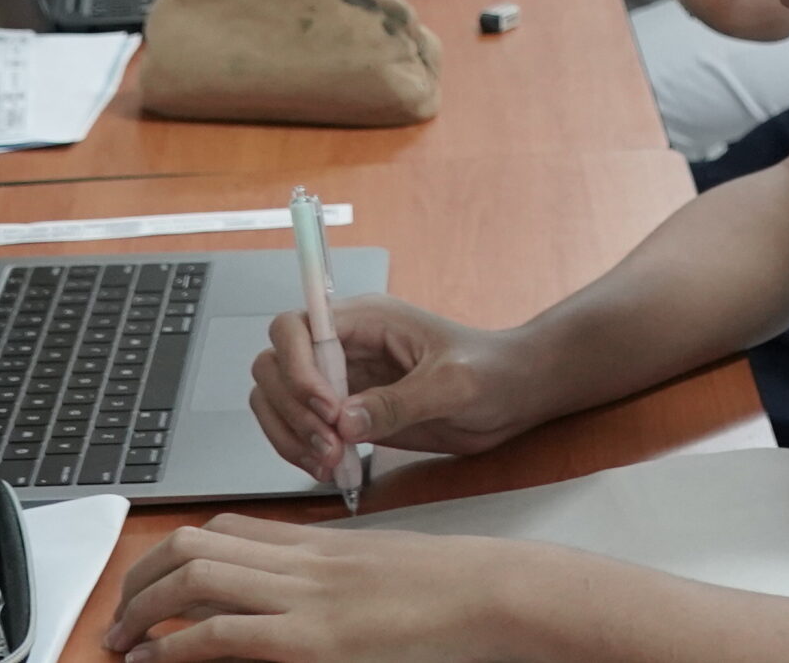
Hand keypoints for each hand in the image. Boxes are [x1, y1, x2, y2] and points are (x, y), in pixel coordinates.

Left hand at [106, 514, 528, 662]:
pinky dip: (177, 646)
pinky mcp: (314, 638)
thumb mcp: (386, 570)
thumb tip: (310, 600)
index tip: (152, 586)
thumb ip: (340, 578)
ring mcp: (306, 595)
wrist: (496, 591)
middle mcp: (304, 560)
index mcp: (321, 542)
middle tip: (119, 618)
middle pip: (196, 544)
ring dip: (143, 611)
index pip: (229, 528)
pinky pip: (226, 631)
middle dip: (140, 580)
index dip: (175, 553)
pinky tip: (156, 660)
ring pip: (197, 578)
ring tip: (122, 641)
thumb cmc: (455, 588)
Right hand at [249, 294, 533, 478]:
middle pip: (274, 364)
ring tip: (329, 463)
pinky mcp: (345, 413)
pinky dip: (300, 450)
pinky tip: (330, 469)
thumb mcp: (454, 384)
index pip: (296, 327)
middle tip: (329, 446)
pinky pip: (299, 427)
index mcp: (367, 320)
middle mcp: (345, 346)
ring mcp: (342, 380)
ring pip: (276, 399)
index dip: (296, 366)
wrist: (513, 395)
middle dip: (291, 409)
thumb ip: (400, 402)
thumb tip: (345, 421)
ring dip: (290, 434)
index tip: (326, 408)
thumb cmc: (493, 371)